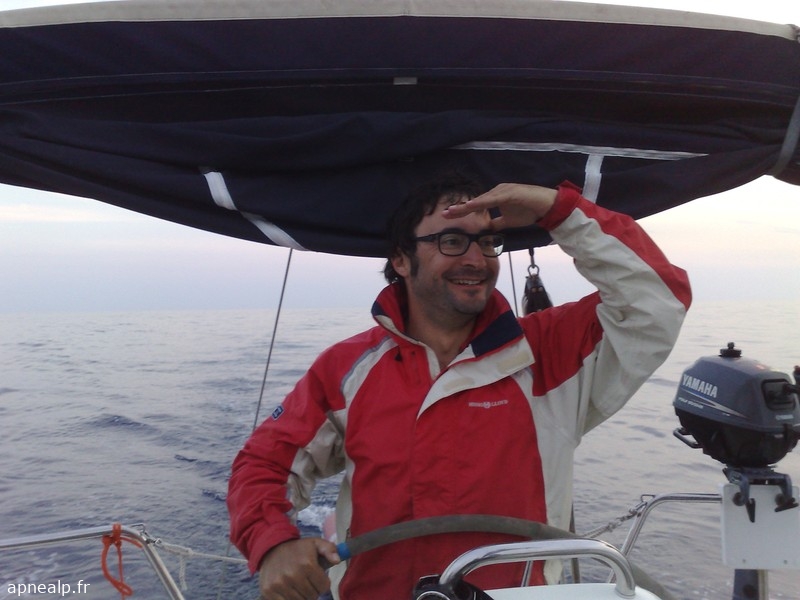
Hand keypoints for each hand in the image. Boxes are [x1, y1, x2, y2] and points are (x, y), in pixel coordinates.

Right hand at [258, 538, 339, 599]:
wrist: (271, 548)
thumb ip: (330, 549)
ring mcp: (279, 584)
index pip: (324, 587)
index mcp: (307, 564)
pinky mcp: (268, 591)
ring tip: (298, 585)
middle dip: (313, 590)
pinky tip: (289, 590)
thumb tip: (337, 560)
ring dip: (301, 596)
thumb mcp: (316, 544)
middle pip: (312, 596)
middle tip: (307, 581)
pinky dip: (289, 599)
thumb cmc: (298, 549)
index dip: (323, 583)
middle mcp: (292, 575)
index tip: (317, 577)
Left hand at [442, 183, 556, 229]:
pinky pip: (492, 199)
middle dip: (459, 208)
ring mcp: (502, 191)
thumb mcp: (508, 221)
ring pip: (481, 200)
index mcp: (495, 197)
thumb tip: (486, 230)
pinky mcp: (509, 192)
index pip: (476, 206)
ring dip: (467, 206)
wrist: (548, 206)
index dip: (462, 211)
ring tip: (454, 211)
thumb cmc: (529, 211)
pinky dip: (481, 203)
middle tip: (444, 213)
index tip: (448, 216)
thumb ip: (497, 223)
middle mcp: (497, 192)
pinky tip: (471, 206)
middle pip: (475, 202)